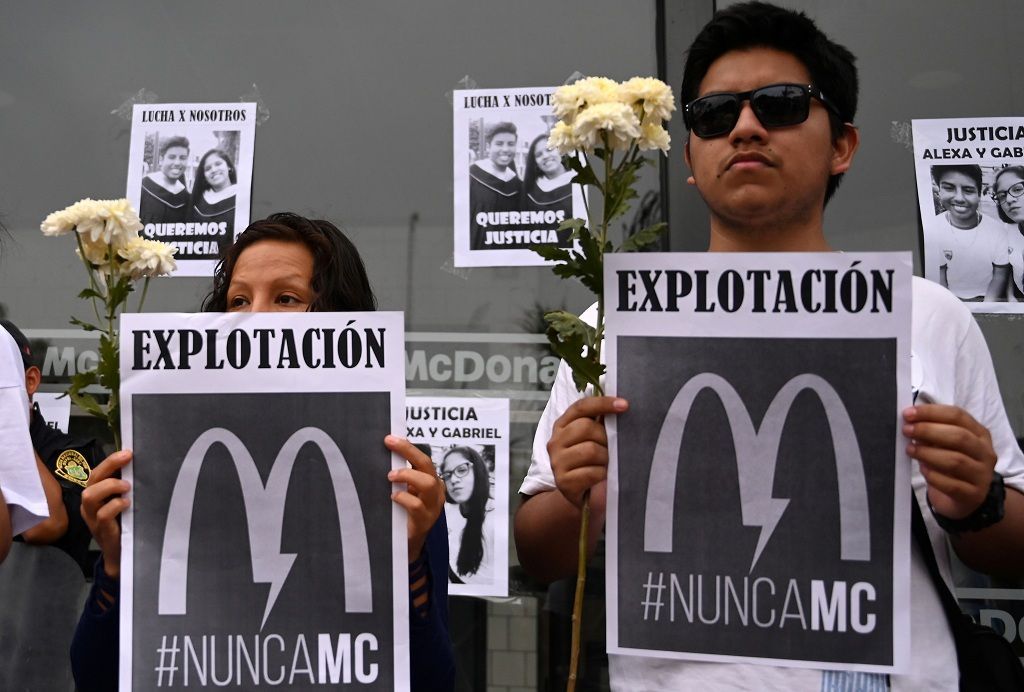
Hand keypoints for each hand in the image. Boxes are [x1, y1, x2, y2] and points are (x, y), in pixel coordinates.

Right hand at [80, 449, 131, 578]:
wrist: (120, 554)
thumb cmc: (123, 524)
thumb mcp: (123, 503)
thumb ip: (125, 488)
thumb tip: (138, 467)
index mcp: (95, 495)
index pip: (97, 473)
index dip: (110, 461)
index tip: (128, 452)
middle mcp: (90, 505)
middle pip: (91, 480)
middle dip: (109, 466)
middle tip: (128, 459)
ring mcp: (92, 518)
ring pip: (90, 496)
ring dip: (110, 486)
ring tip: (127, 487)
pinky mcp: (101, 530)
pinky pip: (103, 515)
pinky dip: (115, 506)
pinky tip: (127, 504)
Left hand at [385, 436, 444, 561]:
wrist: (409, 543)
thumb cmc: (404, 513)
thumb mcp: (405, 491)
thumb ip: (401, 477)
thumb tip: (385, 454)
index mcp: (431, 480)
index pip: (422, 458)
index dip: (407, 447)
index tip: (389, 439)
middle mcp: (436, 491)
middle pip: (427, 465)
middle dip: (408, 451)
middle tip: (389, 445)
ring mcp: (433, 506)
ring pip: (429, 483)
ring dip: (408, 476)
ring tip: (391, 476)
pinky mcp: (425, 521)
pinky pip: (417, 505)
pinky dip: (403, 498)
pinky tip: (393, 497)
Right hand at [548, 396, 627, 508]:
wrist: (581, 495)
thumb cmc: (591, 463)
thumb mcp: (593, 439)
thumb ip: (600, 423)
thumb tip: (622, 406)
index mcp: (562, 425)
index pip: (581, 407)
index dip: (603, 403)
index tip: (625, 405)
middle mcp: (555, 441)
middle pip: (586, 427)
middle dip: (606, 438)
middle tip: (612, 449)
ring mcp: (557, 462)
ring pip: (590, 450)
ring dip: (606, 458)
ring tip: (607, 464)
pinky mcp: (563, 482)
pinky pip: (591, 472)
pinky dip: (602, 474)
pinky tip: (602, 477)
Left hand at [903, 405, 996, 519]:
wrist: (967, 500)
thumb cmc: (952, 466)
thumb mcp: (945, 445)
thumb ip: (932, 433)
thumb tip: (912, 422)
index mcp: (979, 434)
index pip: (958, 416)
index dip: (931, 412)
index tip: (908, 414)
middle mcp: (985, 453)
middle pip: (959, 437)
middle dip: (929, 431)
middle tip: (907, 430)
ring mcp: (982, 475)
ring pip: (956, 460)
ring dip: (928, 453)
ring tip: (910, 450)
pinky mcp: (973, 495)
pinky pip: (952, 485)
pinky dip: (934, 476)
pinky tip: (923, 469)